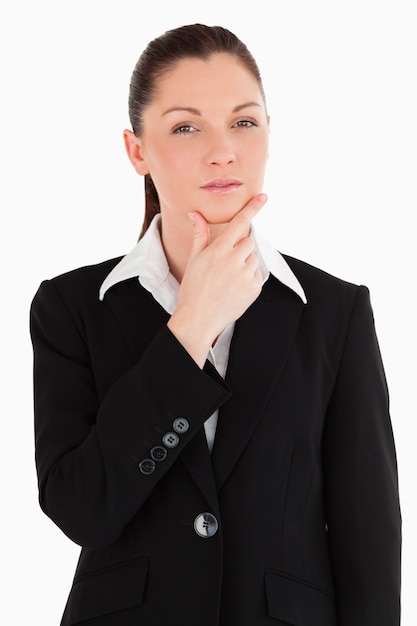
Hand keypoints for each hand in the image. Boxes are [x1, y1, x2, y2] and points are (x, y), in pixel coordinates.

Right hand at [167, 193, 266, 366]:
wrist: (199, 319)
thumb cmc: (193, 288)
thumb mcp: (194, 259)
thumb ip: (200, 234)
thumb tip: (194, 213)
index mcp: (219, 250)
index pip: (239, 222)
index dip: (252, 208)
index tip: (263, 197)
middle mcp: (234, 260)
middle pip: (248, 241)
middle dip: (239, 248)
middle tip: (225, 264)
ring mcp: (246, 275)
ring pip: (253, 259)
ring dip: (244, 264)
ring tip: (227, 280)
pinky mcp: (254, 289)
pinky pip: (256, 275)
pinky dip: (248, 279)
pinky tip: (234, 289)